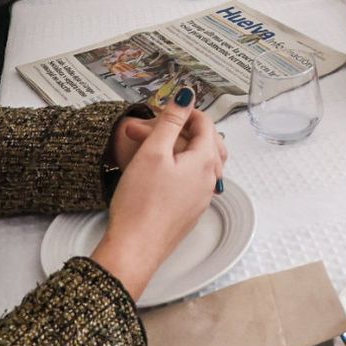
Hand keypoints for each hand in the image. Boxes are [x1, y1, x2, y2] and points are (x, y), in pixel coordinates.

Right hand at [90, 88, 223, 297]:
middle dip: (181, 129)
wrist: (135, 248)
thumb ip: (171, 121)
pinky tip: (158, 170)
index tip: (168, 107)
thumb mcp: (153, 151)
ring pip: (199, 162)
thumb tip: (186, 97)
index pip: (206, 125)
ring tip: (154, 145)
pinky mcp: (189, 212)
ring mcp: (201, 198)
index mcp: (205, 162)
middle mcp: (210, 180)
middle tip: (156, 126)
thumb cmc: (141, 202)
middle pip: (206, 143)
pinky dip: (179, 168)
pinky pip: (191, 181)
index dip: (186, 111)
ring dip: (179, 149)